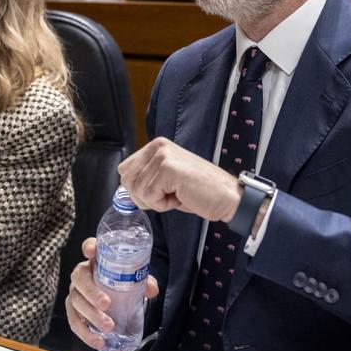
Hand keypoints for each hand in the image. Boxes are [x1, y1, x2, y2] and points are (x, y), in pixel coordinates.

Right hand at [65, 237, 158, 350]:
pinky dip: (85, 333)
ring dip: (90, 315)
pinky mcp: (73, 310)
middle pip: (79, 278)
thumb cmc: (122, 283)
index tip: (91, 252)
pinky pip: (74, 321)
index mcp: (96, 260)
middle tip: (107, 304)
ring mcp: (75, 292)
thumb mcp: (134, 279)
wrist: (113, 297)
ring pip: (75, 301)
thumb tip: (151, 290)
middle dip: (91, 292)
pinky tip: (98, 342)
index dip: (89, 247)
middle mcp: (82, 273)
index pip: (89, 246)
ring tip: (109, 327)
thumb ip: (143, 281)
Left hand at [119, 137, 240, 222]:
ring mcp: (162, 155)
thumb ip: (146, 177)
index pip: (125, 170)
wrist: (227, 197)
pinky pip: (149, 196)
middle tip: (169, 195)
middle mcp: (157, 146)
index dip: (138, 188)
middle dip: (144, 196)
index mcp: (156, 146)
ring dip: (156, 201)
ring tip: (177, 194)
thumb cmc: (200, 191)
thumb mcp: (166, 180)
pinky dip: (163, 204)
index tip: (160, 191)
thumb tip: (123, 187)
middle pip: (127, 180)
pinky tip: (180, 196)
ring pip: (137, 190)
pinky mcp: (168, 168)